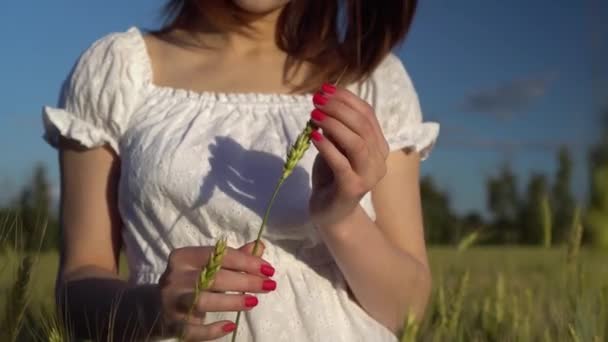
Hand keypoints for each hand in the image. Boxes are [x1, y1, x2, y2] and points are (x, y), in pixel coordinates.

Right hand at [157, 241, 275, 340]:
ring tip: (253, 302)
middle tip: (269, 285)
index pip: (220, 255)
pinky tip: (231, 325)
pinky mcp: (172, 323)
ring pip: (203, 300)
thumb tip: (260, 246)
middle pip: (214, 277)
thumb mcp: (208, 266)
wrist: (154, 307)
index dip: (247, 261)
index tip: (269, 269)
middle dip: (246, 281)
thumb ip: (234, 257)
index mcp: (184, 256)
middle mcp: (174, 276)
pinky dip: (213, 330)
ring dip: (232, 302)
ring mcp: (171, 301)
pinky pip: (194, 330)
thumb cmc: (189, 282)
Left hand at [308, 83, 389, 227]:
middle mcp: (378, 160)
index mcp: (378, 146)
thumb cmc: (332, 177)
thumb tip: (325, 103)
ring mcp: (368, 175)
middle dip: (339, 108)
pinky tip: (314, 135)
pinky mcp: (353, 188)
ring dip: (334, 124)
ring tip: (314, 115)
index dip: (347, 99)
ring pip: (357, 143)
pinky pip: (341, 163)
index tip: (325, 89)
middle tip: (317, 100)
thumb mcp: (335, 147)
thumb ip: (336, 129)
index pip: (368, 114)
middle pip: (363, 126)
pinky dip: (327, 147)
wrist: (331, 214)